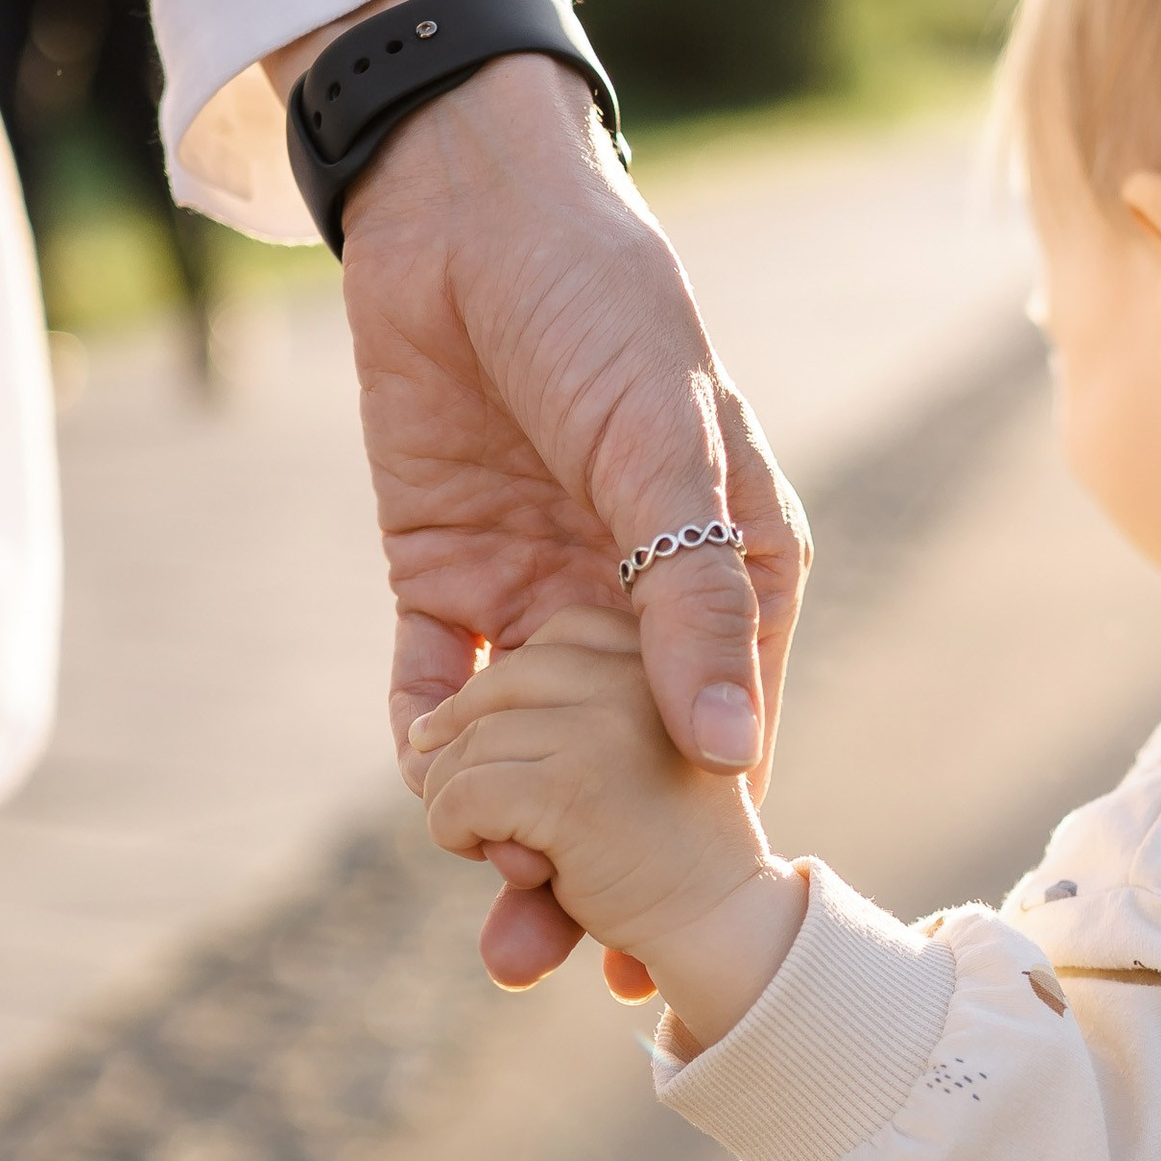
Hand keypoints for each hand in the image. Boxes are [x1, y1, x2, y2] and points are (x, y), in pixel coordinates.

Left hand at [262, 23, 808, 987]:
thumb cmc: (601, 299)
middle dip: (601, 865)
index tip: (684, 939)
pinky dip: (431, 741)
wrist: (459, 202)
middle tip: (569, 959)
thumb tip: (724, 752)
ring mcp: (541, 593)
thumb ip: (691, 595)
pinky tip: (427, 786)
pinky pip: (438, 683)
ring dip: (512, 835)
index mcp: (733, 567)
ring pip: (530, 749)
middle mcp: (639, 599)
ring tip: (502, 928)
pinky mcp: (445, 574)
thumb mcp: (664, 443)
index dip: (707, 837)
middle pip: (624, 764)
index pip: (730, 726)